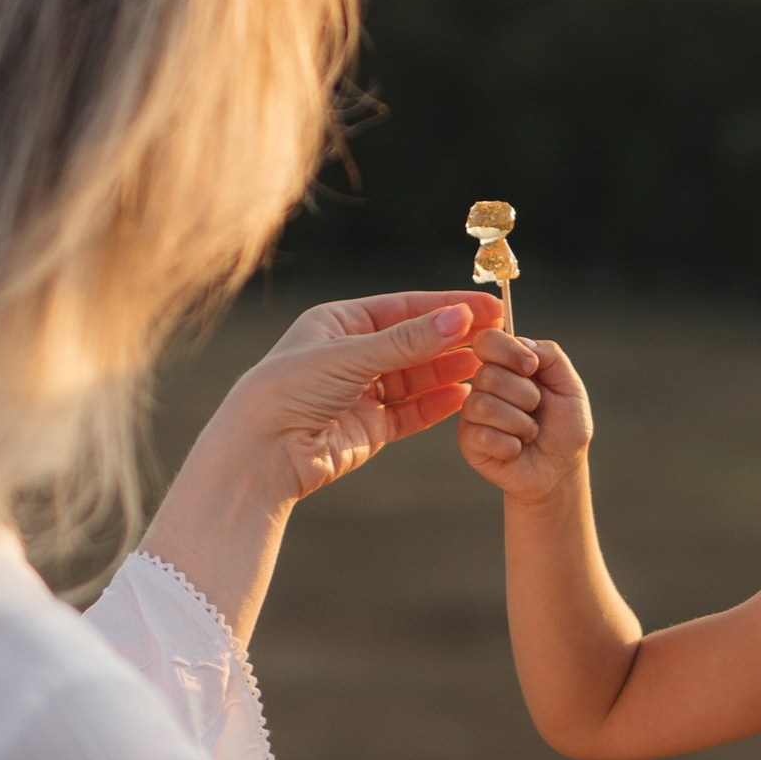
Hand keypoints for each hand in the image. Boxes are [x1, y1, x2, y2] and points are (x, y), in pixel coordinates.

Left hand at [219, 291, 499, 507]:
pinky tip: (463, 395)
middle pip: (414, 342)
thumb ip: (409, 341)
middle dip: (454, 339)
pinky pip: (410, 413)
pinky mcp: (368, 429)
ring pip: (416, 378)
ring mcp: (361, 394)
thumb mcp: (352, 356)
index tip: (488, 307)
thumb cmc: (291, 389)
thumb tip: (460, 317)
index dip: (446, 306)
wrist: (262, 453)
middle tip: (498, 336)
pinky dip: (437, 405)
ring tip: (485, 365)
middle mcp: (351, 356)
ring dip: (449, 370)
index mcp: (339, 323)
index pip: (403, 308)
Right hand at [456, 332, 594, 504]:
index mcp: (505, 364)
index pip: (487, 340)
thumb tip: (521, 342)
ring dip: (519, 423)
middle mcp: (483, 385)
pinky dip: (511, 445)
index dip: (508, 351)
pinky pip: (482, 435)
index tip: (532, 368)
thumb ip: (550, 356)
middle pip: (487, 374)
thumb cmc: (564, 427)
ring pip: (483, 405)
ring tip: (529, 432)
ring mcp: (472, 414)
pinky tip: (517, 449)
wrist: (561, 469)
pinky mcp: (468, 441)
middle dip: (525, 395)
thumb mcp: (569, 386)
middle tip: (536, 409)